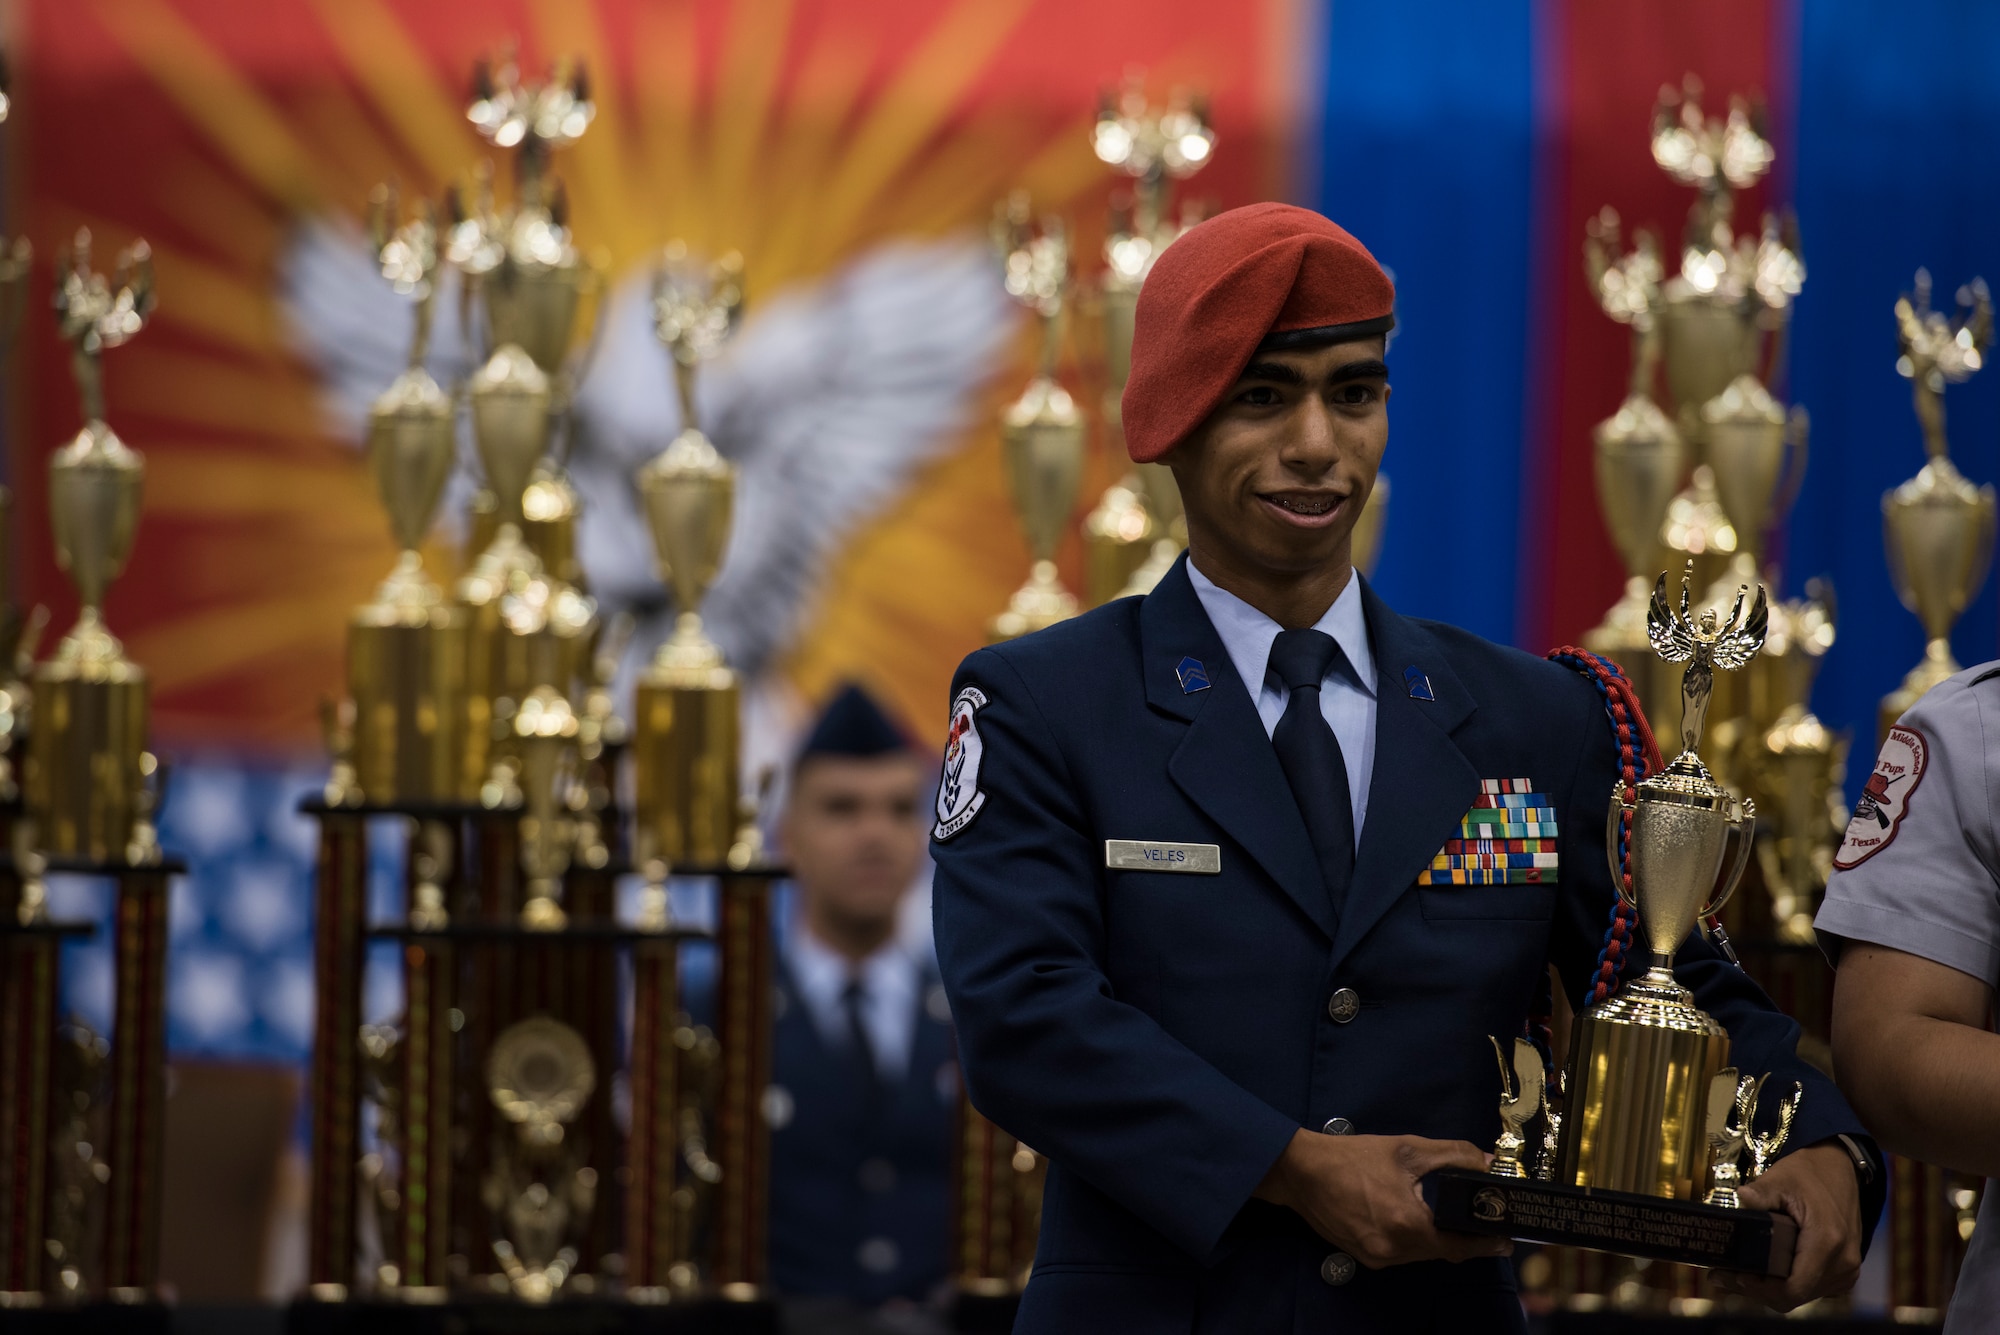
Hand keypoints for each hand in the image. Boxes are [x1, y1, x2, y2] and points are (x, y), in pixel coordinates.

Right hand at [1254, 1130, 1512, 1268]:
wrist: (1300, 1171)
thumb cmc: (1352, 1157)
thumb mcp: (1406, 1149)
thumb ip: (1451, 1155)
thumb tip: (1484, 1161)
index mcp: (1407, 1225)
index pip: (1459, 1246)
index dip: (1485, 1244)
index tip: (1504, 1239)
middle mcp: (1393, 1250)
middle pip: (1442, 1252)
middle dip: (1463, 1240)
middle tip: (1480, 1223)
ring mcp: (1376, 1257)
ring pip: (1420, 1254)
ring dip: (1437, 1240)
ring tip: (1450, 1220)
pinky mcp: (1363, 1256)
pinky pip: (1400, 1254)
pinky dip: (1414, 1241)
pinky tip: (1415, 1221)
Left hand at [1711, 1142, 1861, 1310]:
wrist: (1841, 1170)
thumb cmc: (1810, 1173)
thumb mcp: (1781, 1178)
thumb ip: (1762, 1192)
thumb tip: (1741, 1196)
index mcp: (1827, 1242)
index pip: (1793, 1288)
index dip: (1760, 1289)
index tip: (1733, 1274)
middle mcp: (1842, 1263)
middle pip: (1795, 1296)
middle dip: (1758, 1290)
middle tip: (1724, 1275)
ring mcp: (1846, 1270)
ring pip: (1803, 1295)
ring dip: (1771, 1289)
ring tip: (1737, 1272)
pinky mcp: (1844, 1271)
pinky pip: (1812, 1288)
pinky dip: (1787, 1285)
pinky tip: (1763, 1272)